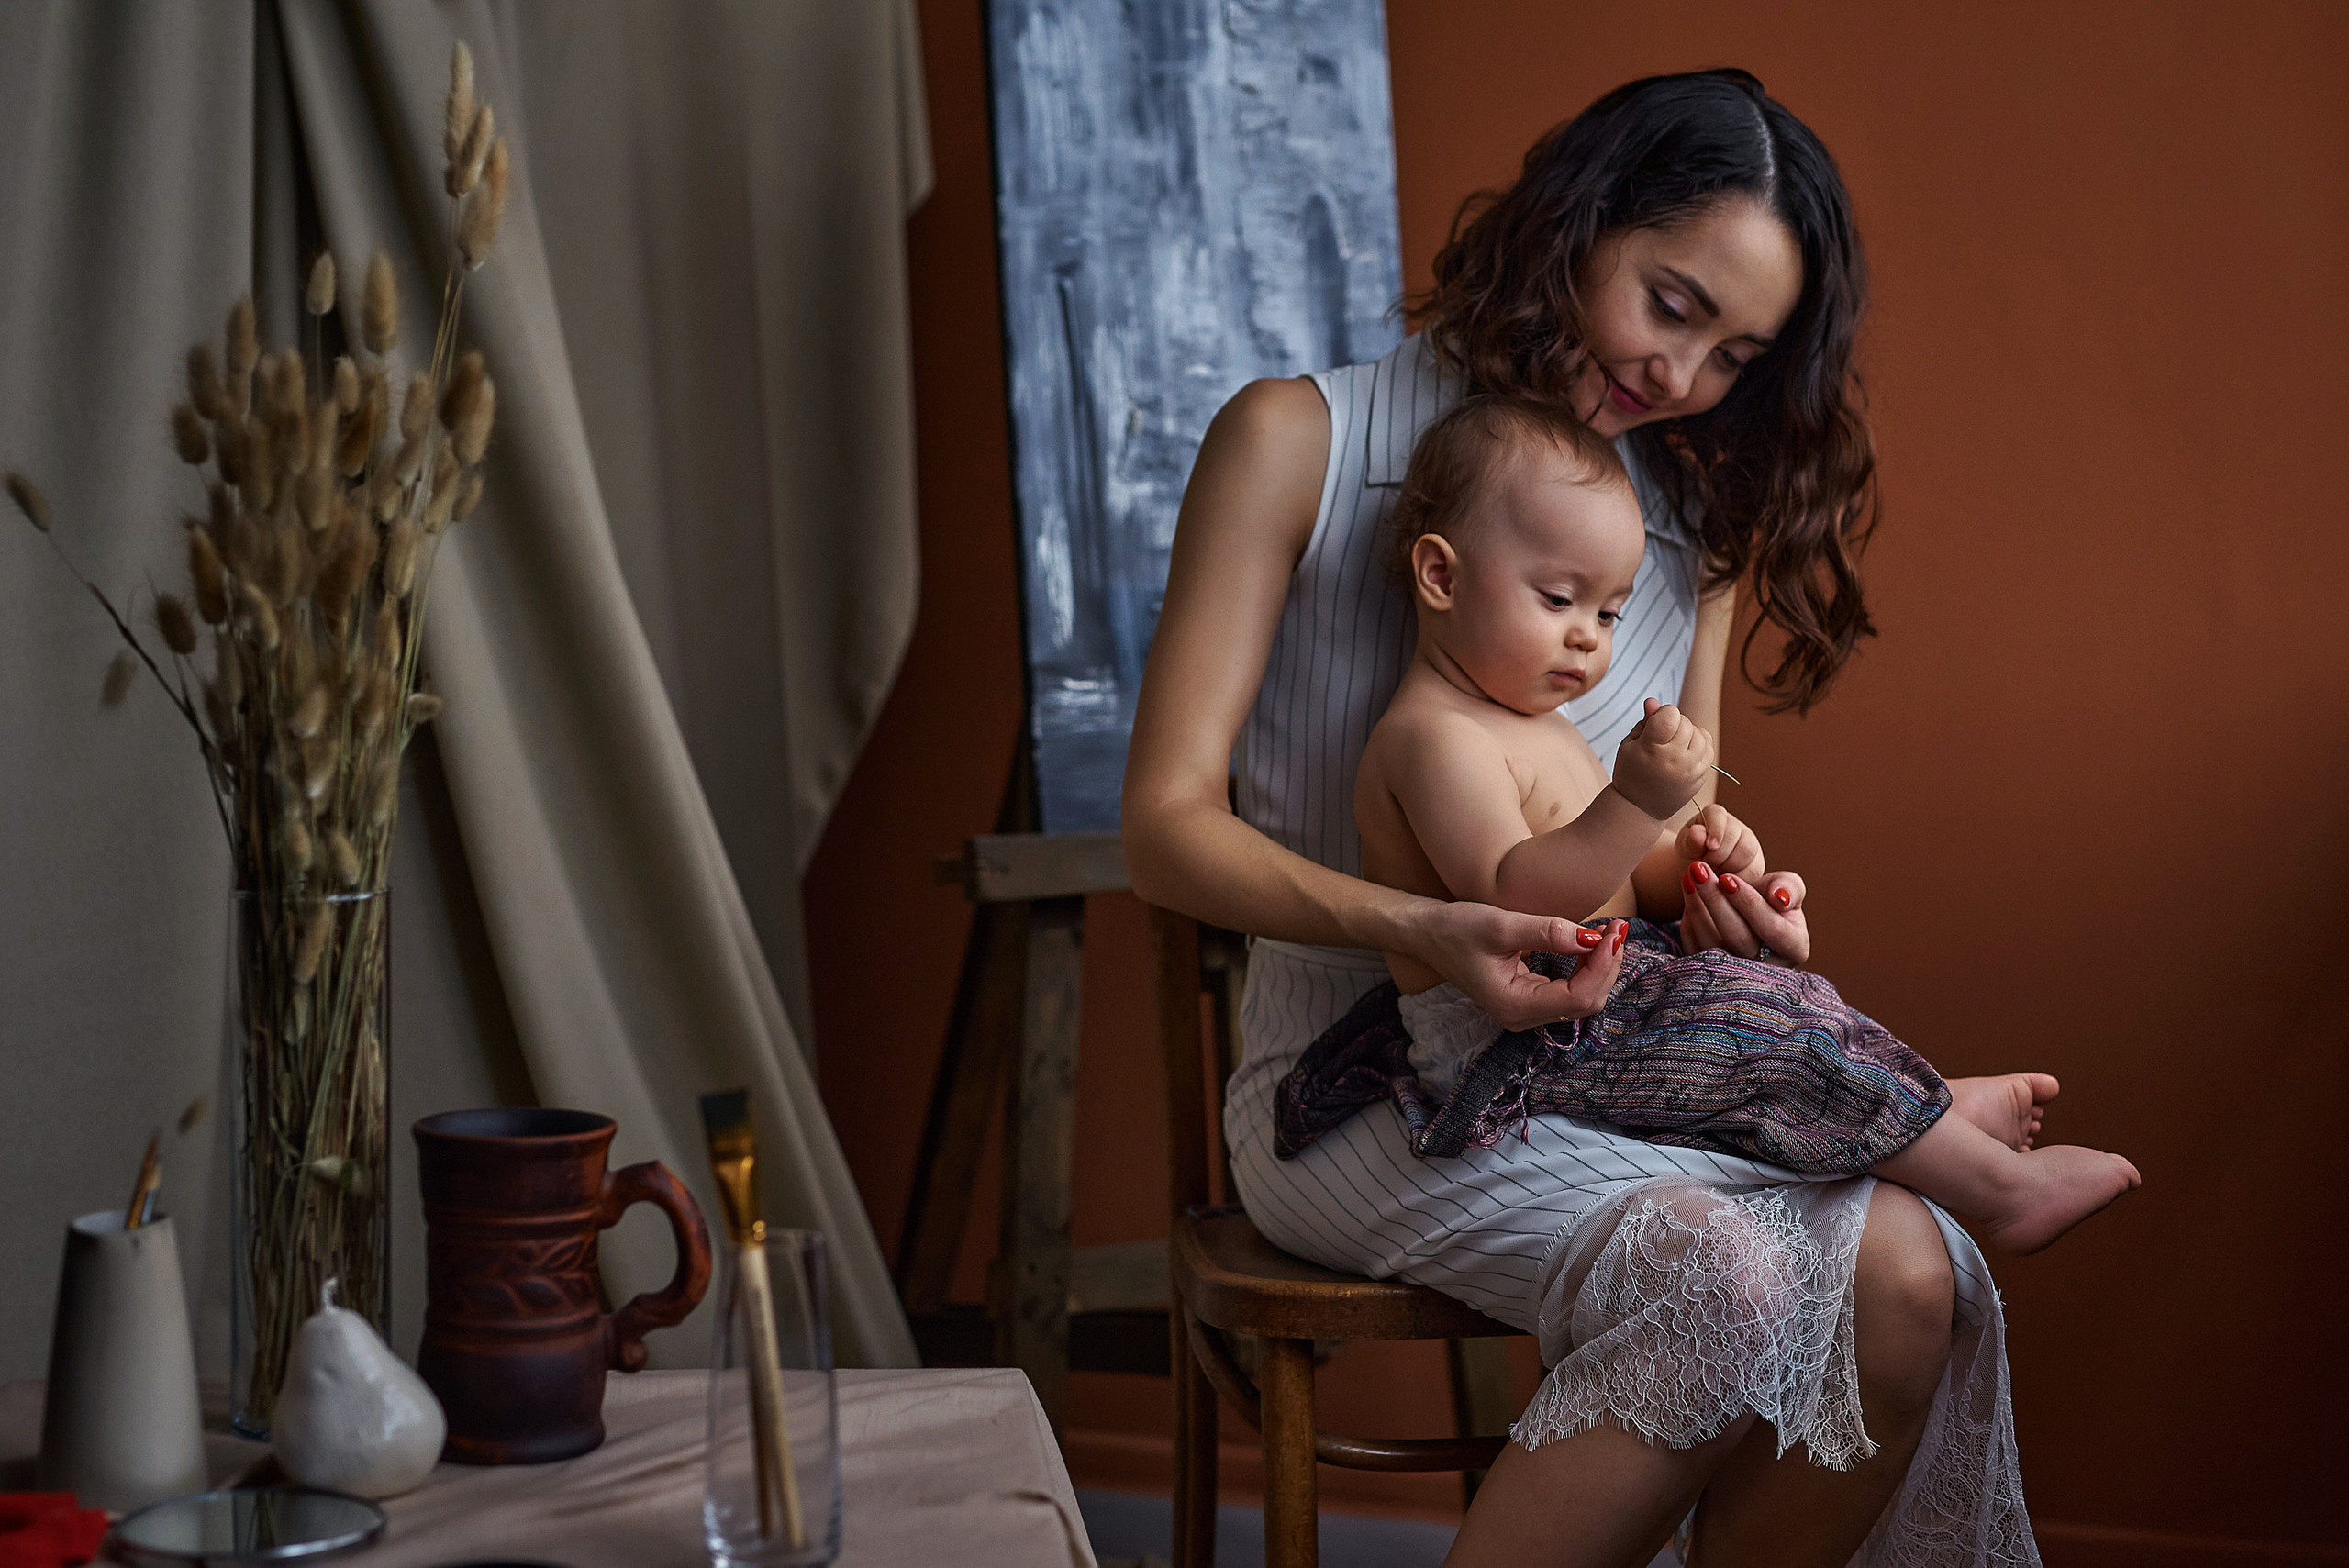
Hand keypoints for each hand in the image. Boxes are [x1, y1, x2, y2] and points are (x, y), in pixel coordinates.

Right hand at [1419, 899, 1628, 1031]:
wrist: (1427, 933)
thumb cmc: (1457, 928)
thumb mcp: (1501, 925)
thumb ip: (1549, 932)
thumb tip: (1594, 938)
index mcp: (1514, 1005)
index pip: (1578, 997)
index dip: (1603, 966)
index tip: (1612, 932)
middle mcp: (1521, 1017)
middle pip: (1586, 1002)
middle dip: (1607, 966)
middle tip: (1617, 928)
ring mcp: (1525, 1011)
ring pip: (1582, 999)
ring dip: (1600, 967)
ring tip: (1608, 933)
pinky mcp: (1528, 998)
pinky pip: (1570, 990)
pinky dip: (1587, 968)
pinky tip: (1592, 944)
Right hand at [1612, 698, 1714, 819]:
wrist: (1639, 809)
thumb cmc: (1631, 772)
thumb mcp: (1629, 745)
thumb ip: (1645, 721)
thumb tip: (1653, 701)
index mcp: (1651, 750)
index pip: (1670, 715)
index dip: (1663, 713)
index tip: (1654, 723)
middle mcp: (1674, 760)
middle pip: (1685, 723)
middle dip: (1675, 722)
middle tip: (1662, 734)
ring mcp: (1690, 770)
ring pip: (1700, 734)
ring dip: (1688, 732)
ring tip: (1674, 741)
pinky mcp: (1699, 777)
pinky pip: (1708, 749)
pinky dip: (1699, 743)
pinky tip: (1686, 749)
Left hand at [1674, 804, 1764, 881]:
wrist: (1696, 871)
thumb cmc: (1689, 855)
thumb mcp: (1685, 848)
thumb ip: (1691, 841)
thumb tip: (1697, 831)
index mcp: (1715, 815)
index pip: (1719, 816)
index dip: (1717, 831)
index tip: (1710, 846)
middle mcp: (1737, 827)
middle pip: (1738, 837)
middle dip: (1721, 856)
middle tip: (1705, 866)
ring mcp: (1749, 844)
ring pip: (1749, 855)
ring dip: (1728, 868)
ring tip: (1712, 873)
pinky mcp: (1755, 863)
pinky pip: (1753, 871)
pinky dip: (1736, 878)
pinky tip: (1723, 880)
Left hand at [1680, 866, 1810, 965]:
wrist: (1750, 912)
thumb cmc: (1772, 898)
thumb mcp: (1788, 887)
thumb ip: (1790, 888)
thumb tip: (1779, 897)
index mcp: (1794, 949)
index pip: (1772, 928)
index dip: (1749, 903)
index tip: (1727, 878)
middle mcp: (1767, 968)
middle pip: (1737, 937)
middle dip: (1716, 900)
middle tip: (1699, 870)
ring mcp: (1737, 974)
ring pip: (1711, 944)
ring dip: (1697, 907)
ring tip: (1690, 876)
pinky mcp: (1711, 973)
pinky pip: (1694, 948)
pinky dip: (1688, 919)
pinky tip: (1688, 892)